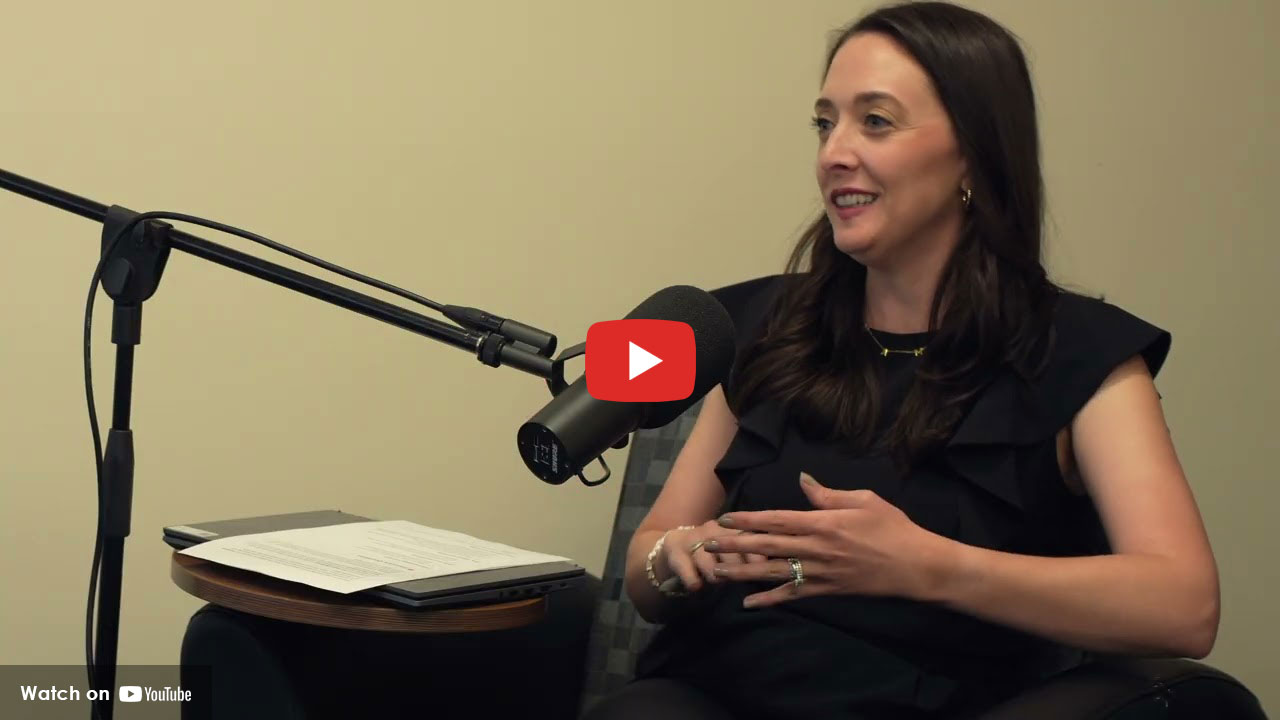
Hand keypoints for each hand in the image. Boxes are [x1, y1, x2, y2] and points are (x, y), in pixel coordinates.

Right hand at [657, 521, 768, 594]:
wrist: (674, 546)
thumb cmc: (712, 554)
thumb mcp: (732, 551)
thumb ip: (750, 557)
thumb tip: (773, 569)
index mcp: (730, 528)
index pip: (748, 541)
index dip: (756, 559)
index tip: (761, 571)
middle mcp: (712, 529)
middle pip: (731, 555)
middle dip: (735, 572)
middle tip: (735, 580)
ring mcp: (693, 539)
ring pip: (709, 564)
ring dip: (715, 577)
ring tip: (716, 583)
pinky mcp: (675, 550)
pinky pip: (687, 570)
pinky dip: (694, 581)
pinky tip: (696, 587)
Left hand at [703, 472, 953, 607]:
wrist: (916, 566)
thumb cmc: (893, 528)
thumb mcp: (864, 500)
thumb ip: (828, 494)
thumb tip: (803, 480)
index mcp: (823, 523)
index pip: (776, 520)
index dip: (748, 520)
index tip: (724, 519)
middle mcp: (816, 549)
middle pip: (767, 546)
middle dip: (735, 546)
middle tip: (706, 544)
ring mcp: (820, 573)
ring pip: (773, 572)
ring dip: (743, 572)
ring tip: (717, 572)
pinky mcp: (827, 591)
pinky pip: (793, 595)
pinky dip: (769, 600)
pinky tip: (748, 603)